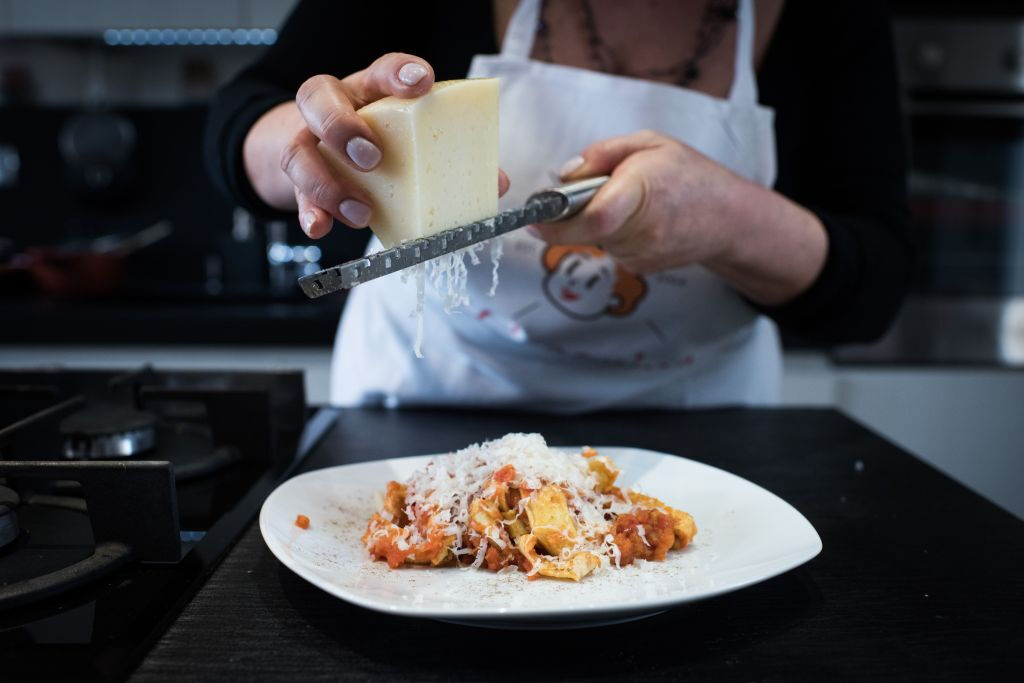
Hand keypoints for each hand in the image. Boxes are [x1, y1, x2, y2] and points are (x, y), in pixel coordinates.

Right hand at [243, 53, 510, 238]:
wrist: (322, 152)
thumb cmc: (380, 140)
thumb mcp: (411, 138)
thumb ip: (449, 156)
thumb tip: (499, 182)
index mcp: (369, 91)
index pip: (380, 70)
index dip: (400, 74)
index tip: (422, 84)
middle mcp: (332, 108)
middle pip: (319, 97)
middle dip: (344, 127)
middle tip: (373, 158)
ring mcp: (308, 141)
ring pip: (299, 150)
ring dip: (328, 183)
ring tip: (361, 210)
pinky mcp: (297, 179)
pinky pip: (296, 195)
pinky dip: (309, 213)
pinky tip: (320, 227)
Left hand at [530, 130, 827, 304]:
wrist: (728, 220)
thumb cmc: (691, 176)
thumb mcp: (650, 143)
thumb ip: (603, 153)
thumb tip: (565, 173)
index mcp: (643, 189)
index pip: (595, 216)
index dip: (558, 222)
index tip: (536, 217)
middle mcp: (642, 228)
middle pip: (585, 229)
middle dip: (572, 214)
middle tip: (583, 195)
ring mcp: (641, 253)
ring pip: (594, 239)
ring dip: (596, 222)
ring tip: (627, 202)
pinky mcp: (639, 268)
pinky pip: (609, 249)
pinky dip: (612, 234)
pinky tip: (638, 221)